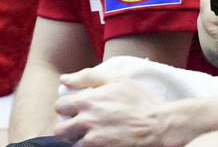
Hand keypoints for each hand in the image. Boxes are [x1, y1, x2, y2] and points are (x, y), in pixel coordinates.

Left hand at [55, 66, 187, 145]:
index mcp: (87, 101)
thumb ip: (87, 76)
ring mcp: (93, 140)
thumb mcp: (115, 79)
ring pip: (71, 144)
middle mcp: (86, 121)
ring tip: (89, 135)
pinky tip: (98, 142)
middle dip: (66, 127)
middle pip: (59, 130)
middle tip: (77, 125)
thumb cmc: (138, 100)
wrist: (157, 125)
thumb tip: (64, 80)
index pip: (59, 106)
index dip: (66, 107)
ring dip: (77, 140)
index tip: (74, 108)